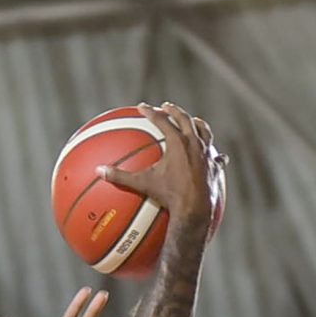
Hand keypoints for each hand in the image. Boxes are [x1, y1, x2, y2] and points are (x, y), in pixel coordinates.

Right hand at [100, 102, 223, 235]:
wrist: (194, 210)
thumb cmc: (168, 196)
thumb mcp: (143, 184)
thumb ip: (120, 176)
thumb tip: (99, 171)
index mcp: (177, 142)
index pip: (161, 120)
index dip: (150, 112)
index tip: (142, 107)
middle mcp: (194, 143)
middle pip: (184, 119)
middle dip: (174, 111)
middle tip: (167, 106)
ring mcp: (207, 154)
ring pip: (204, 132)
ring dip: (197, 124)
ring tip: (193, 121)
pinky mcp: (215, 167)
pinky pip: (216, 156)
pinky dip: (214, 154)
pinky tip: (216, 155)